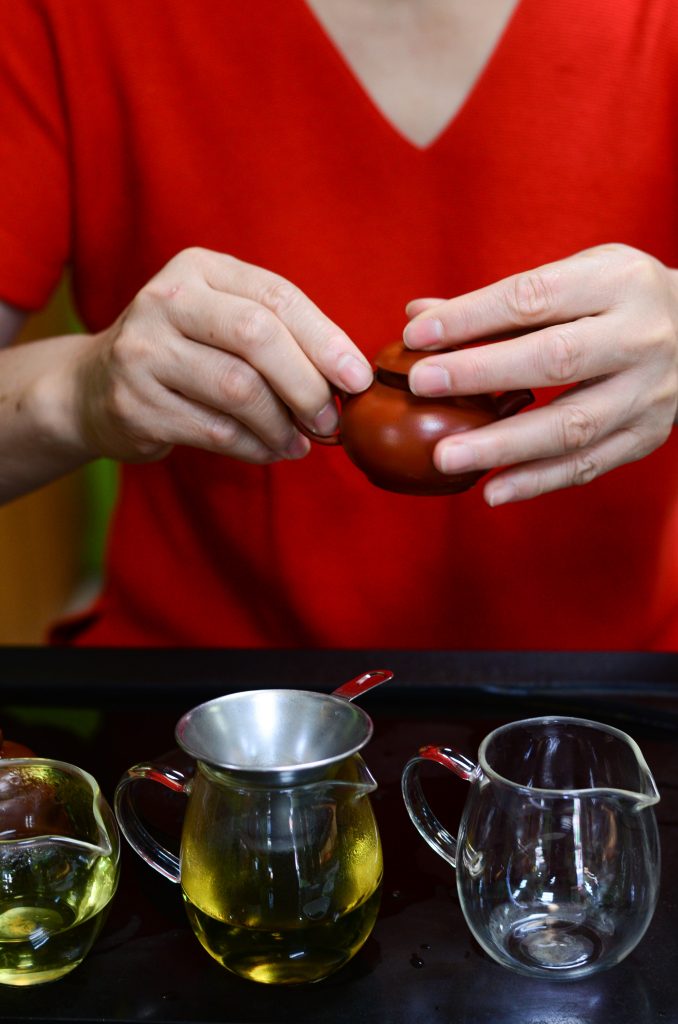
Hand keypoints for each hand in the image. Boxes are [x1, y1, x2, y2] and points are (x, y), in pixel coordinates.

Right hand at [74, 248, 372, 463]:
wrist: (93, 386)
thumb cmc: (183, 351)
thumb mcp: (222, 319)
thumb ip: (279, 333)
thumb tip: (349, 378)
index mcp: (199, 268)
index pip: (276, 296)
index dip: (325, 339)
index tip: (358, 378)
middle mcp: (165, 300)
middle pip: (256, 336)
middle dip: (307, 383)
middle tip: (332, 418)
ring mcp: (143, 352)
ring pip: (238, 390)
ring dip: (283, 424)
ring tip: (303, 441)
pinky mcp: (135, 404)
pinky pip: (216, 431)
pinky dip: (256, 447)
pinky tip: (273, 450)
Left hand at [403, 244, 677, 504]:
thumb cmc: (616, 300)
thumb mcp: (573, 277)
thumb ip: (498, 302)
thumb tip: (417, 317)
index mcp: (616, 283)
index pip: (534, 298)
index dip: (472, 317)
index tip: (417, 336)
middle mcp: (639, 336)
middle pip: (555, 358)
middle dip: (482, 373)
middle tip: (421, 385)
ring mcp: (648, 392)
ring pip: (571, 424)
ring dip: (503, 444)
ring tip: (445, 457)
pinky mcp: (647, 436)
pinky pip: (588, 465)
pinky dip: (538, 481)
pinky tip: (492, 490)